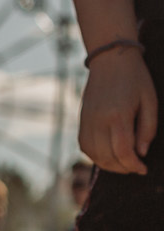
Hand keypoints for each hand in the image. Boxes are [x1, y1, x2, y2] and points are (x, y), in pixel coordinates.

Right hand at [78, 46, 155, 174]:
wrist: (110, 61)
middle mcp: (98, 121)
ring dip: (108, 165)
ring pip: (93, 154)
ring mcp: (86, 121)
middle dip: (122, 168)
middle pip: (106, 157)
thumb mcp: (150, 101)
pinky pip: (84, 145)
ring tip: (122, 164)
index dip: (134, 165)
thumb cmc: (135, 79)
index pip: (123, 151)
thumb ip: (148, 129)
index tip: (143, 169)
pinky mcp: (81, 120)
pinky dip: (95, 156)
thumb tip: (141, 152)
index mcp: (117, 115)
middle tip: (135, 167)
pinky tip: (108, 155)